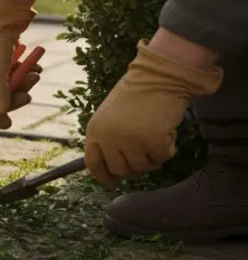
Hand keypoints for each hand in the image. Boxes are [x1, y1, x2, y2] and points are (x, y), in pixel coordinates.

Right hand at [0, 0, 43, 128]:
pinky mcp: (1, 64)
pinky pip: (13, 79)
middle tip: (27, 96)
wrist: (5, 15)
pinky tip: (33, 67)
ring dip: (22, 86)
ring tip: (34, 75)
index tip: (7, 120)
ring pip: (6, 91)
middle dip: (12, 100)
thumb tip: (2, 113)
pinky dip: (25, 76)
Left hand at [84, 39, 222, 186]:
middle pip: (120, 170)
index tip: (113, 183)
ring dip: (151, 157)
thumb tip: (114, 166)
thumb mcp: (110, 116)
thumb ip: (108, 138)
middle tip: (145, 154)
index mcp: (94, 131)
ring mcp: (130, 141)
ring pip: (142, 167)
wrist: (159, 76)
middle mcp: (109, 138)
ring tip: (155, 138)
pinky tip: (167, 134)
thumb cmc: (136, 94)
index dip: (104, 177)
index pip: (93, 164)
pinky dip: (167, 150)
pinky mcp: (152, 141)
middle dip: (134, 167)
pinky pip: (161, 158)